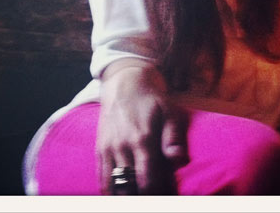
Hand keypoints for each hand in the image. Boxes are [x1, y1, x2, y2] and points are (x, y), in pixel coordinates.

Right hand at [97, 59, 187, 193]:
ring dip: (127, 195)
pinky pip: (101, 179)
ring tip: (141, 194)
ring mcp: (108, 150)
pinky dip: (111, 190)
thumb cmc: (152, 99)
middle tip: (157, 195)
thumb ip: (174, 138)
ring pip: (113, 186)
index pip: (148, 180)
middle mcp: (121, 147)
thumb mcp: (170, 112)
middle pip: (129, 187)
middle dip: (144, 196)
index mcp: (142, 139)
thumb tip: (180, 162)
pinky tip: (124, 193)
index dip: (159, 193)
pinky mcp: (99, 150)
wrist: (125, 83)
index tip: (169, 196)